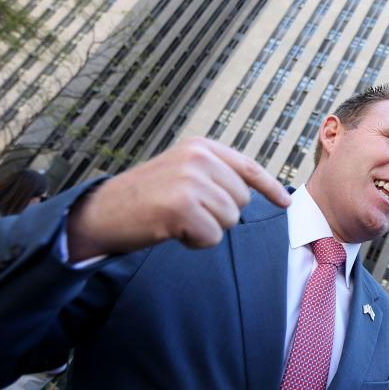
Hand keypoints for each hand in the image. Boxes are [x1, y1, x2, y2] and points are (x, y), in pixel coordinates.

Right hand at [66, 137, 290, 260]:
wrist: (101, 212)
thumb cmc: (144, 198)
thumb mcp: (181, 172)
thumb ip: (214, 175)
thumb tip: (252, 193)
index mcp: (201, 147)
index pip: (248, 168)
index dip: (270, 188)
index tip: (286, 203)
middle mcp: (199, 158)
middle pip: (241, 202)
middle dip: (219, 215)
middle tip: (185, 212)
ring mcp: (190, 180)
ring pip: (229, 221)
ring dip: (206, 229)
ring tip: (176, 219)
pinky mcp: (182, 206)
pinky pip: (212, 237)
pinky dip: (195, 242)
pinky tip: (172, 231)